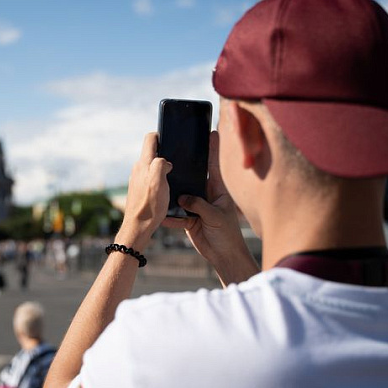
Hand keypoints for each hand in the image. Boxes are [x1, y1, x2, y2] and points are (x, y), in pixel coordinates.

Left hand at [116, 132, 171, 250]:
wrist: (138, 226)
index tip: (171, 139)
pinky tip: (165, 189)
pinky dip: (158, 180)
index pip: (150, 138)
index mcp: (144, 163)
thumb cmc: (150, 205)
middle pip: (151, 153)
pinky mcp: (138, 190)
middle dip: (164, 153)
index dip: (161, 135)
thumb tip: (165, 161)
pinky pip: (149, 179)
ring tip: (173, 176)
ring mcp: (137, 180)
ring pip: (151, 167)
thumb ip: (161, 164)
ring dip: (161, 168)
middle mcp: (138, 169)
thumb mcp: (159, 180)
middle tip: (176, 160)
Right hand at [162, 131, 258, 284]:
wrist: (223, 256)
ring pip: (181, 195)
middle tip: (174, 151)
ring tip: (160, 181)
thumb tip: (182, 197)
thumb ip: (199, 204)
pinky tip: (160, 213)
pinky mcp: (188, 219)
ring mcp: (196, 207)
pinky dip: (169, 215)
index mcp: (218, 190)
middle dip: (185, 166)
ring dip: (173, 192)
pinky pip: (175, 214)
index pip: (214, 165)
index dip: (213, 149)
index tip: (211, 132)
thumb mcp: (215, 216)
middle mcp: (206, 195)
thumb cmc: (227, 234)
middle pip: (194, 176)